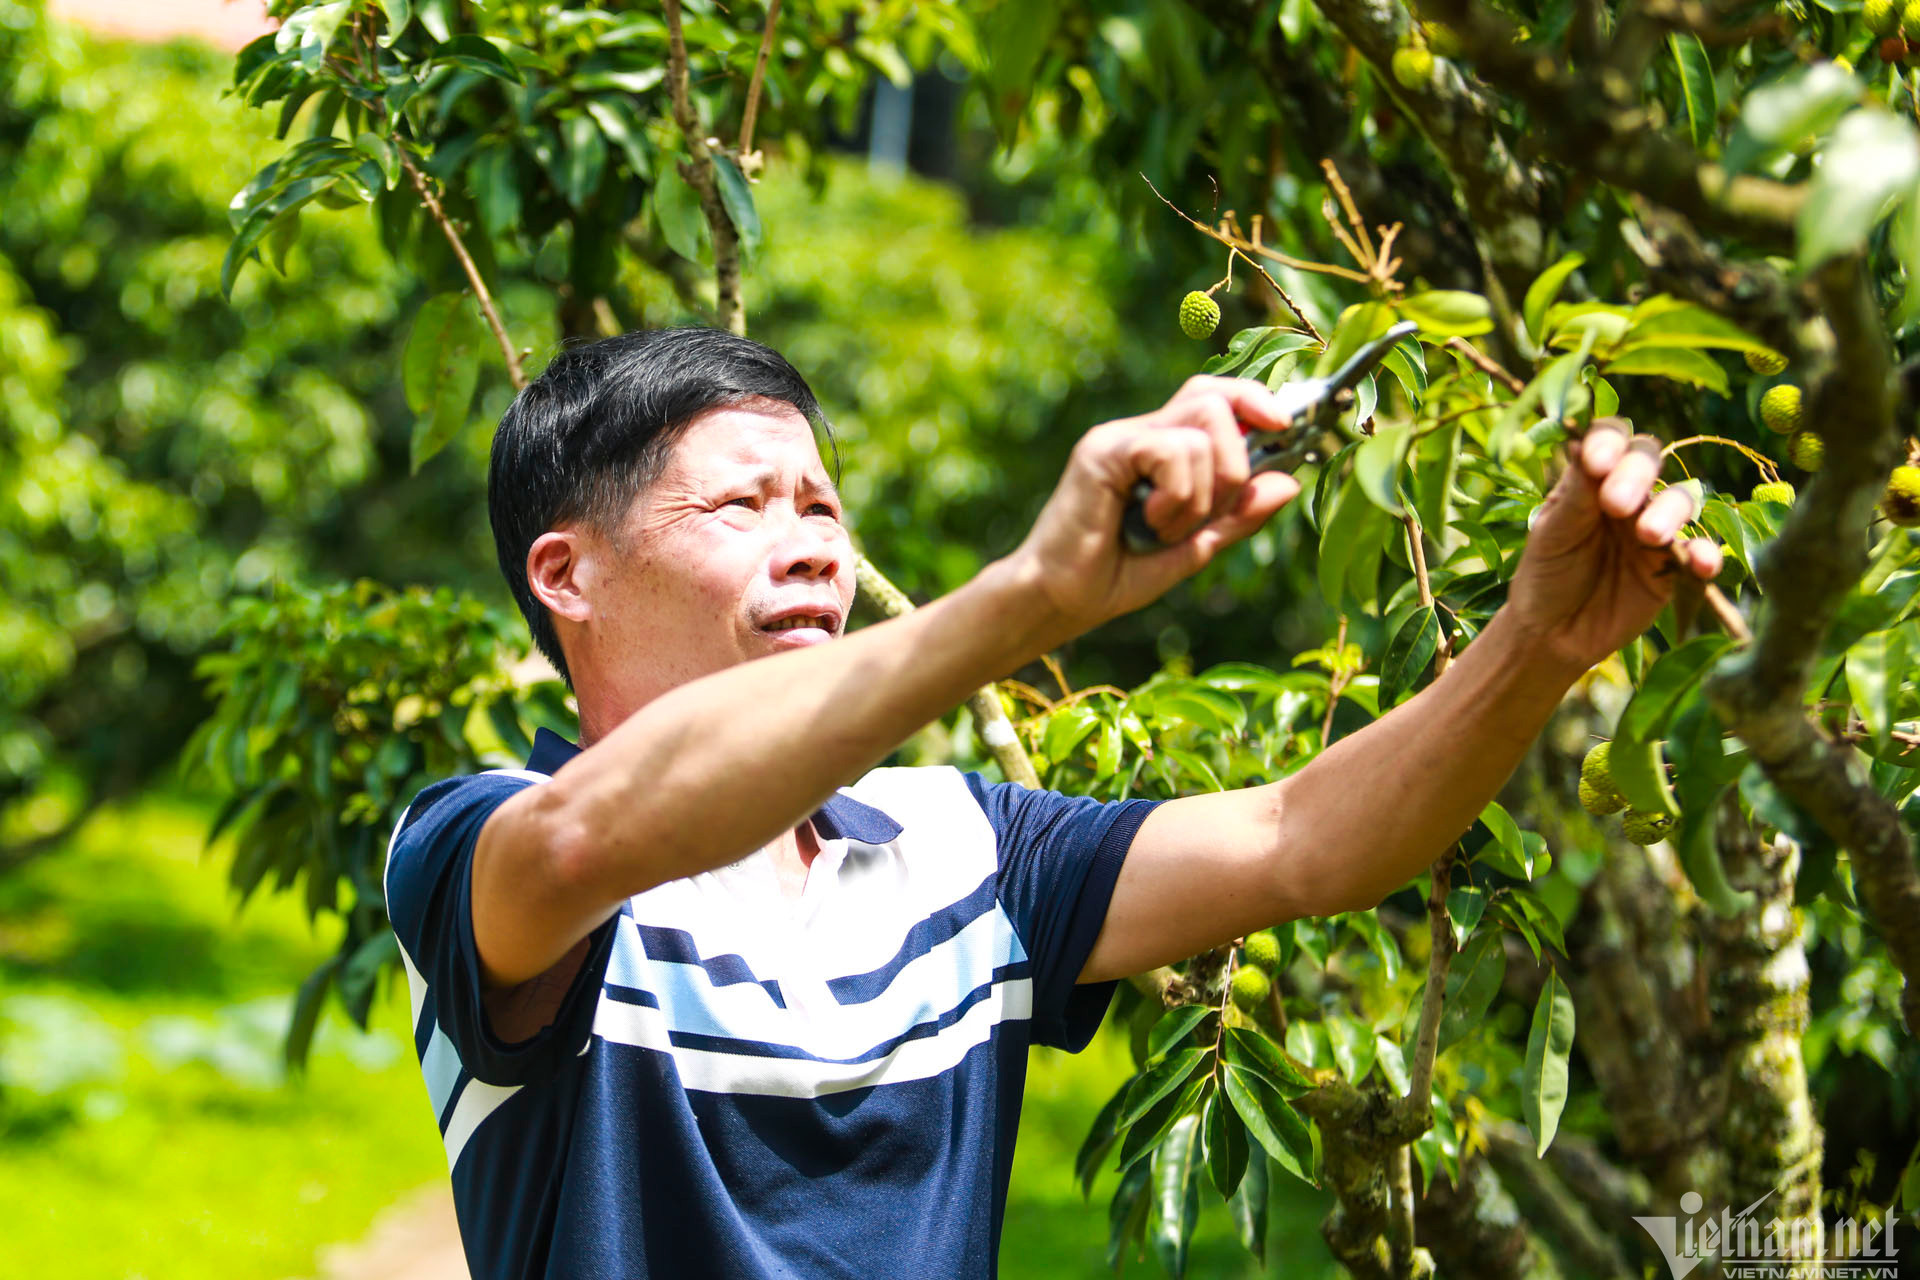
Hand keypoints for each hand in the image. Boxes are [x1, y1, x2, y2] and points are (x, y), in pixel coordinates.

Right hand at [1012, 376, 1298, 640]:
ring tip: (1165, 530)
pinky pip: (1173, 451)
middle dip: (1238, 461)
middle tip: (1213, 511)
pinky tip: (1149, 524)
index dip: (1254, 399)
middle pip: (1216, 398)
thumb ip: (1237, 517)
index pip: (1216, 396)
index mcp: (1162, 448)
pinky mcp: (1104, 450)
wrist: (1059, 599)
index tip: (1285, 425)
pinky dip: (1177, 496)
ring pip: (1203, 432)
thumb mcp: (1195, 549)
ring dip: (1202, 496)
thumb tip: (1288, 481)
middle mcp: (1141, 433)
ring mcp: (1121, 437)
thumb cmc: (1116, 576)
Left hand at [1506, 418, 1723, 672]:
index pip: (1610, 440)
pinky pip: (1700, 551)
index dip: (1609, 442)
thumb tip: (1579, 440)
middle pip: (1648, 461)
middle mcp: (1628, 494)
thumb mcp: (1551, 533)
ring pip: (1679, 500)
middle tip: (1615, 503)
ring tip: (1648, 535)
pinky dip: (1706, 553)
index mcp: (1591, 478)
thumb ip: (1574, 494)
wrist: (1553, 634)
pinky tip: (1700, 563)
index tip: (1595, 462)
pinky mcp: (1674, 565)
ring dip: (1669, 511)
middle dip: (1636, 474)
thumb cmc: (1546, 575)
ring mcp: (1653, 527)